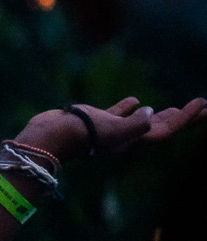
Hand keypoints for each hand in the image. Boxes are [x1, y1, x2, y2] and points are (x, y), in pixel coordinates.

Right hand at [17, 96, 206, 160]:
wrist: (49, 137)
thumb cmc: (81, 135)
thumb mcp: (114, 130)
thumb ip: (137, 123)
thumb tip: (149, 111)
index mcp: (133, 141)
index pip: (167, 130)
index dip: (187, 118)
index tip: (203, 104)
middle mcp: (125, 137)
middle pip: (160, 129)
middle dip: (182, 120)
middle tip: (202, 109)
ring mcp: (110, 130)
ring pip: (142, 123)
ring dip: (160, 116)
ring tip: (175, 109)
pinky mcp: (95, 122)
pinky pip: (118, 114)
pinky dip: (129, 108)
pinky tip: (136, 100)